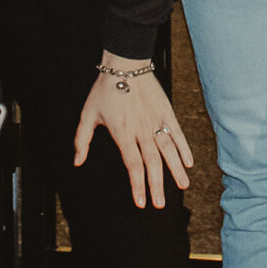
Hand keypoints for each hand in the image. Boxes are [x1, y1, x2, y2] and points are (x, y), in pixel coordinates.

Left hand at [74, 59, 195, 207]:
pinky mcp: (166, 111)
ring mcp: (155, 120)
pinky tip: (189, 163)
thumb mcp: (87, 114)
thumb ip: (82, 140)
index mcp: (122, 132)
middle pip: (151, 162)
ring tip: (182, 187)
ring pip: (168, 149)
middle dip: (156, 185)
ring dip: (175, 169)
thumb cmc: (104, 89)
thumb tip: (77, 162)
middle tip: (161, 204)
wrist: (125, 63)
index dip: (137, 184)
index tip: (141, 203)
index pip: (132, 164)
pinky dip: (183, 148)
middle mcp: (141, 129)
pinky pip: (177, 132)